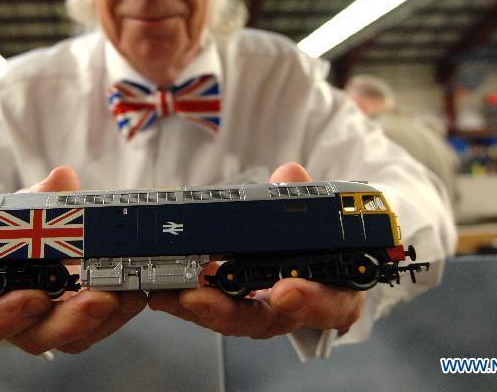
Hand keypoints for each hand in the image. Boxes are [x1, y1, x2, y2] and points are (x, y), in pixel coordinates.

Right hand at [0, 166, 146, 353]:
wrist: (32, 242)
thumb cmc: (12, 231)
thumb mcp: (18, 211)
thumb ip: (36, 199)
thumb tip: (61, 178)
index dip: (1, 319)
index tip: (34, 298)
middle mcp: (9, 321)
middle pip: (32, 338)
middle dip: (68, 322)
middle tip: (97, 300)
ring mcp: (45, 326)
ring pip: (69, 339)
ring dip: (101, 318)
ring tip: (125, 293)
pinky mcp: (76, 325)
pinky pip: (95, 329)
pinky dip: (117, 313)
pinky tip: (134, 293)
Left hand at [148, 162, 364, 337]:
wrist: (312, 252)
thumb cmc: (322, 236)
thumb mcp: (320, 214)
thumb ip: (306, 197)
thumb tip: (289, 174)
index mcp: (336, 289)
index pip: (332, 305)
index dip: (311, 302)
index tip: (284, 292)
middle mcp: (300, 309)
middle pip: (269, 321)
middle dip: (230, 311)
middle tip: (198, 298)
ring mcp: (266, 312)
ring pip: (233, 319)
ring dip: (197, 307)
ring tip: (166, 293)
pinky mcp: (237, 308)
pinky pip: (213, 309)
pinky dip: (186, 300)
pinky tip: (160, 291)